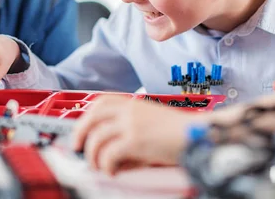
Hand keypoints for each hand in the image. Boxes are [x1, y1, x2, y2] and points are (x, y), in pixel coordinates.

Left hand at [72, 95, 207, 175]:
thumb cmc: (179, 132)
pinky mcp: (135, 140)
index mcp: (133, 103)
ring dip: (93, 155)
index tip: (81, 130)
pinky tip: (112, 172)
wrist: (196, 134)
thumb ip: (130, 129)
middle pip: (92, 117)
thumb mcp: (151, 122)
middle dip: (80, 133)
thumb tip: (112, 151)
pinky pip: (109, 154)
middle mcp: (130, 110)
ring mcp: (131, 124)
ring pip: (97, 138)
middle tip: (78, 149)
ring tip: (99, 166)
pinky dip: (106, 165)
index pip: (101, 102)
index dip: (87, 116)